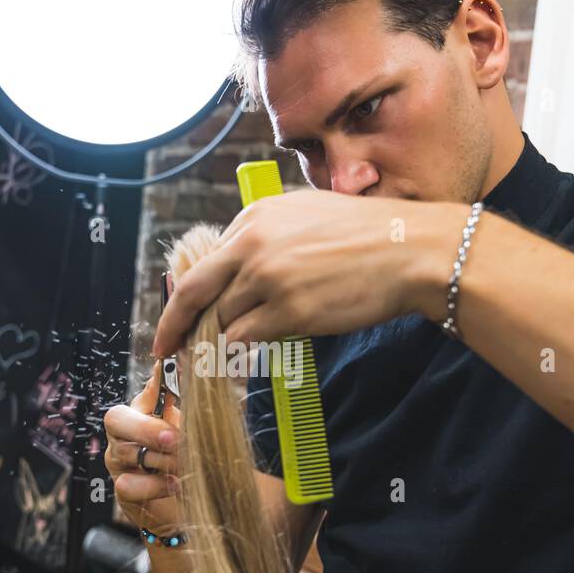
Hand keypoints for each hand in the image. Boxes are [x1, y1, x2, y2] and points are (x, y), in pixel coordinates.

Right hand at [103, 359, 182, 535]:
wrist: (186, 505)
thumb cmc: (186, 463)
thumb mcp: (189, 432)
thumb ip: (184, 406)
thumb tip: (188, 371)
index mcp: (141, 415)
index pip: (141, 394)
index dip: (153, 386)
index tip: (168, 376)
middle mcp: (122, 436)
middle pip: (117, 419)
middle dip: (147, 428)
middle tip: (174, 439)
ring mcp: (118, 463)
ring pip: (126, 453)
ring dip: (160, 460)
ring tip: (184, 466)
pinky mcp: (122, 491)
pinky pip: (128, 484)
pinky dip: (156, 486)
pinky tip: (176, 485)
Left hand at [152, 189, 458, 356]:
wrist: (410, 250)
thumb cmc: (369, 236)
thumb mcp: (307, 216)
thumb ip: (269, 238)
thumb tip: (240, 270)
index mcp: (255, 216)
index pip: (206, 262)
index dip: (189, 294)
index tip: (179, 316)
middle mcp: (253, 243)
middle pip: (195, 291)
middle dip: (173, 324)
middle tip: (163, 349)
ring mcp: (268, 278)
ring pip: (222, 319)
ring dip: (221, 341)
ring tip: (224, 356)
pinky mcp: (288, 311)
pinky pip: (246, 338)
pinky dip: (243, 351)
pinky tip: (251, 354)